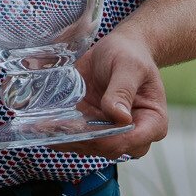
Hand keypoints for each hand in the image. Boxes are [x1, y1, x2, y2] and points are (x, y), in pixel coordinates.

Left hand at [52, 28, 168, 159]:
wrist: (120, 47)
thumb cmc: (130, 54)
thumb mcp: (129, 66)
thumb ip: (123, 90)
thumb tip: (120, 117)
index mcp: (153, 122)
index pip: (131, 140)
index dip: (106, 139)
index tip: (81, 128)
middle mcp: (134, 134)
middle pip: (108, 148)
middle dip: (81, 140)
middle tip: (54, 128)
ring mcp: (113, 133)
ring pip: (90, 147)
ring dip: (67, 139)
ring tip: (42, 128)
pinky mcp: (94, 128)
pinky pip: (79, 138)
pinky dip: (62, 134)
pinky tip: (43, 126)